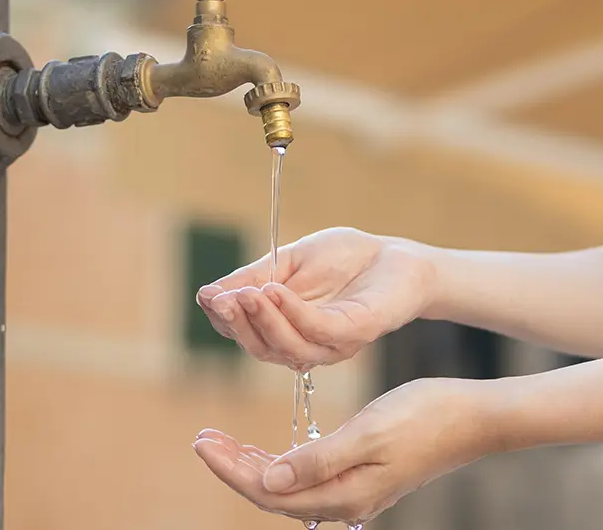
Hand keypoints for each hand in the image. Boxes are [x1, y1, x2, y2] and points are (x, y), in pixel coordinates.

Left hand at [191, 378, 500, 524]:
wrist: (473, 417)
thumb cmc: (426, 416)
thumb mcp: (369, 432)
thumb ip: (318, 459)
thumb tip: (268, 479)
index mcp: (344, 493)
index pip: (269, 490)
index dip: (231, 468)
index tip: (202, 442)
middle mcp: (346, 500)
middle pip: (273, 493)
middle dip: (234, 467)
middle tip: (202, 438)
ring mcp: (354, 491)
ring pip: (287, 486)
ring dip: (252, 464)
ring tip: (221, 442)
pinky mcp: (361, 477)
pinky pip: (306, 478)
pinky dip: (279, 463)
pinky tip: (265, 449)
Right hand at [196, 227, 436, 367]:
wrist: (395, 254)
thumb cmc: (344, 259)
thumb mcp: (288, 262)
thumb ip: (253, 278)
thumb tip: (207, 294)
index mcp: (285, 330)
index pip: (245, 333)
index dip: (223, 318)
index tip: (207, 295)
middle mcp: (306, 345)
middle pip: (261, 348)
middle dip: (238, 324)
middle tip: (221, 299)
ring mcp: (331, 344)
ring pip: (287, 347)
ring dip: (262, 320)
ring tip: (245, 293)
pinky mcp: (355, 333)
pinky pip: (318, 331)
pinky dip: (292, 312)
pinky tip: (275, 291)